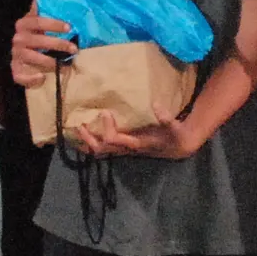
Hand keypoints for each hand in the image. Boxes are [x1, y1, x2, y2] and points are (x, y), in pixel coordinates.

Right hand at [11, 10, 74, 88]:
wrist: (19, 50)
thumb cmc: (34, 32)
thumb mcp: (36, 16)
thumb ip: (40, 2)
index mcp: (23, 24)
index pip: (38, 21)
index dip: (54, 24)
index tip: (70, 27)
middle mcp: (18, 39)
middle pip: (38, 41)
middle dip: (58, 45)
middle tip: (75, 49)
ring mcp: (16, 55)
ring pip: (32, 58)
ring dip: (50, 62)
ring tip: (65, 65)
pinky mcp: (15, 69)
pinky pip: (19, 76)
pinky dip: (29, 79)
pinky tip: (41, 78)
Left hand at [70, 102, 203, 161]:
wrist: (180, 147)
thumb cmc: (176, 135)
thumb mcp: (174, 126)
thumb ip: (166, 118)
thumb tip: (156, 104)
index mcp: (138, 143)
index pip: (115, 139)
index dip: (107, 127)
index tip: (105, 112)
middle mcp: (129, 149)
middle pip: (103, 149)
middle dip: (89, 138)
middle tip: (79, 124)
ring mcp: (126, 150)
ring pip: (102, 151)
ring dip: (88, 142)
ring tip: (76, 131)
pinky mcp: (126, 148)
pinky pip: (106, 148)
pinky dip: (93, 143)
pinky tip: (86, 136)